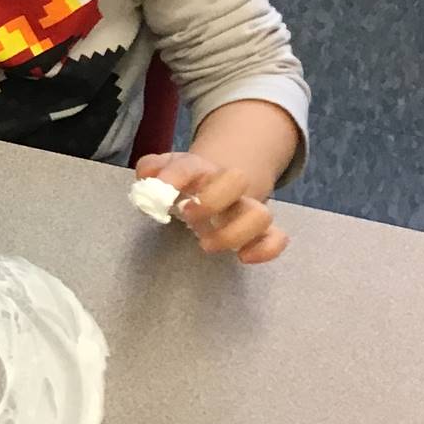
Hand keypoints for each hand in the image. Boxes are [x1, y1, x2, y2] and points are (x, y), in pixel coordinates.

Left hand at [135, 151, 288, 264]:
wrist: (222, 181)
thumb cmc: (189, 181)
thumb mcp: (168, 169)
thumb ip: (153, 168)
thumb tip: (147, 174)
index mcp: (201, 169)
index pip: (190, 166)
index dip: (175, 176)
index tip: (161, 190)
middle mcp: (229, 186)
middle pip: (237, 179)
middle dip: (212, 199)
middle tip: (186, 215)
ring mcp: (247, 208)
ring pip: (260, 214)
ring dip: (235, 232)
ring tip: (205, 244)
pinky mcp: (261, 230)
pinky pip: (277, 237)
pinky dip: (266, 249)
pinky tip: (243, 257)